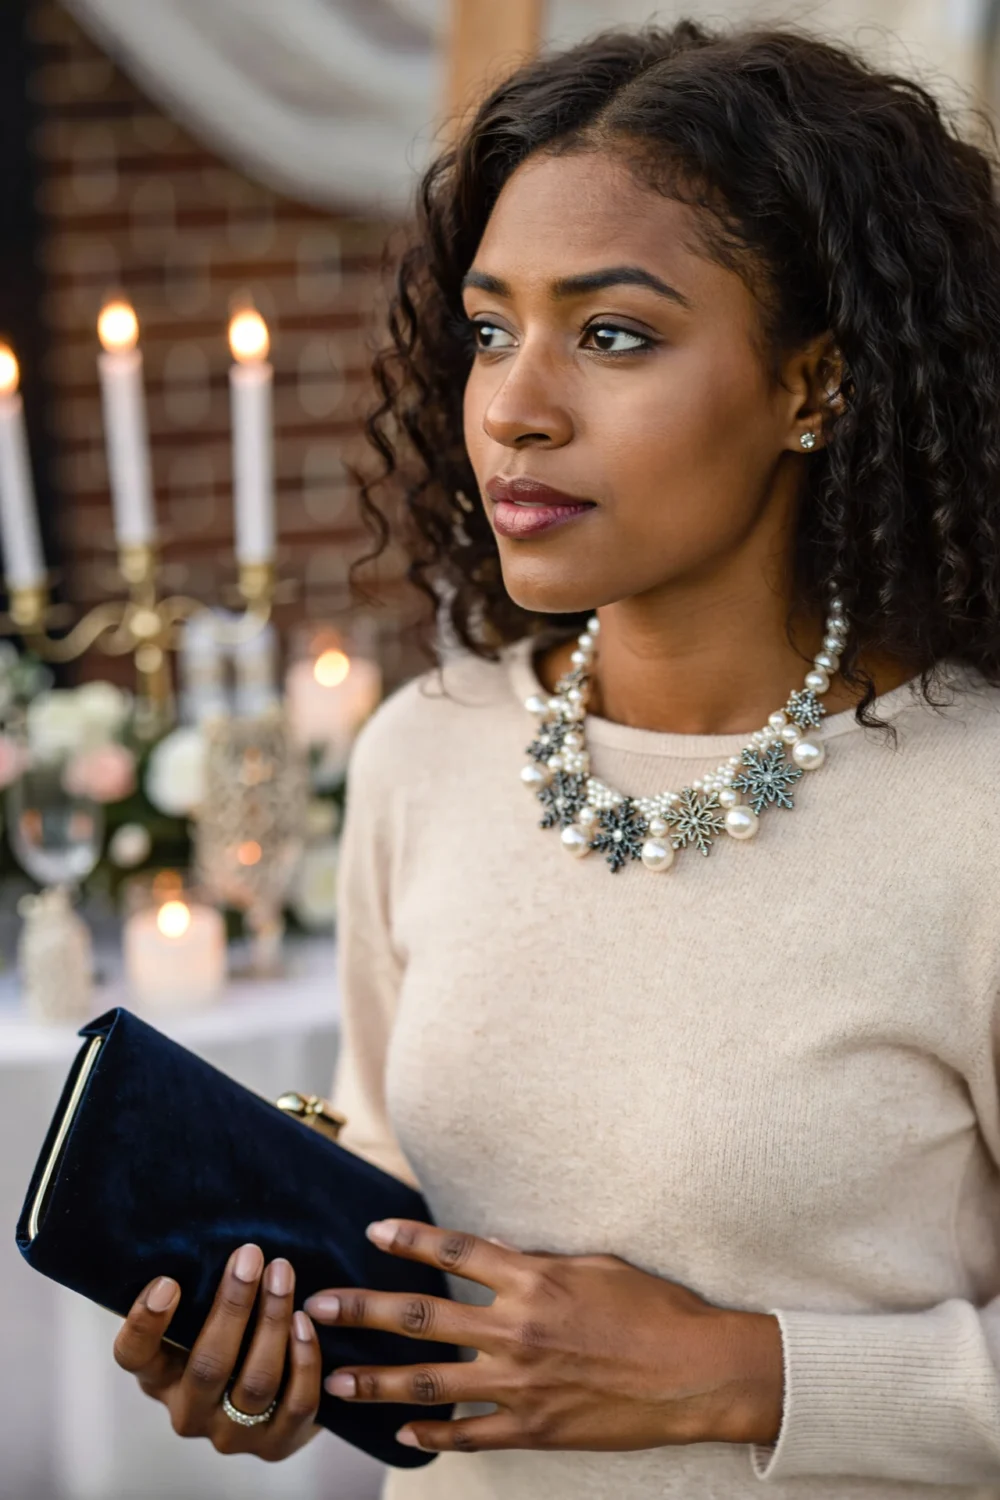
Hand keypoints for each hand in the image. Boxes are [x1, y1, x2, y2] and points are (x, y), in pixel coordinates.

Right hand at [113, 1243, 321, 1459]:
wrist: (275, 1400)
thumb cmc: (232, 1338)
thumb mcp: (200, 1319)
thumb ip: (197, 1290)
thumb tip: (203, 1226)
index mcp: (159, 1378)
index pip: (134, 1357)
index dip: (145, 1323)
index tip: (167, 1281)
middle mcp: (189, 1413)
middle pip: (208, 1365)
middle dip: (233, 1305)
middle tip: (251, 1255)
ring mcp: (232, 1435)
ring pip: (255, 1381)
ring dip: (272, 1321)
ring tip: (283, 1274)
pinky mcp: (276, 1445)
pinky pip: (295, 1402)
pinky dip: (303, 1359)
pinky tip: (305, 1321)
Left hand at [304, 1219, 783, 1454]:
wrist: (694, 1372)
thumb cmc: (652, 1308)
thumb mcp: (592, 1265)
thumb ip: (535, 1263)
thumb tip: (494, 1254)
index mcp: (532, 1280)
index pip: (454, 1250)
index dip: (410, 1239)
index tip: (373, 1231)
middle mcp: (516, 1330)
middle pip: (422, 1317)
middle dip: (363, 1311)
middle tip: (318, 1306)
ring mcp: (522, 1384)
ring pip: (430, 1384)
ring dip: (377, 1383)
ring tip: (335, 1381)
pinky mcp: (535, 1428)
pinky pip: (471, 1435)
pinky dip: (434, 1435)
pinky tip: (404, 1434)